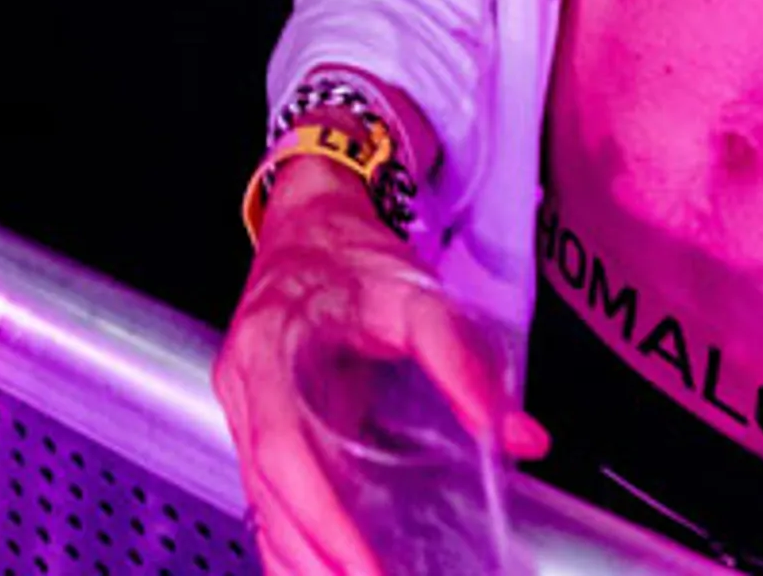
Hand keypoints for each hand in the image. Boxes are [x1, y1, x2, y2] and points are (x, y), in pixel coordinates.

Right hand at [220, 164, 547, 575]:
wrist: (309, 222)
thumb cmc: (350, 256)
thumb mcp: (412, 292)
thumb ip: (462, 359)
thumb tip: (517, 434)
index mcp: (267, 353)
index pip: (282, 452)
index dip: (320, 519)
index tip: (363, 566)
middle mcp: (245, 390)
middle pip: (268, 496)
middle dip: (315, 560)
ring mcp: (247, 411)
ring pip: (263, 507)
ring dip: (301, 563)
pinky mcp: (264, 427)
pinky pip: (269, 498)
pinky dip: (293, 546)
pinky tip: (320, 574)